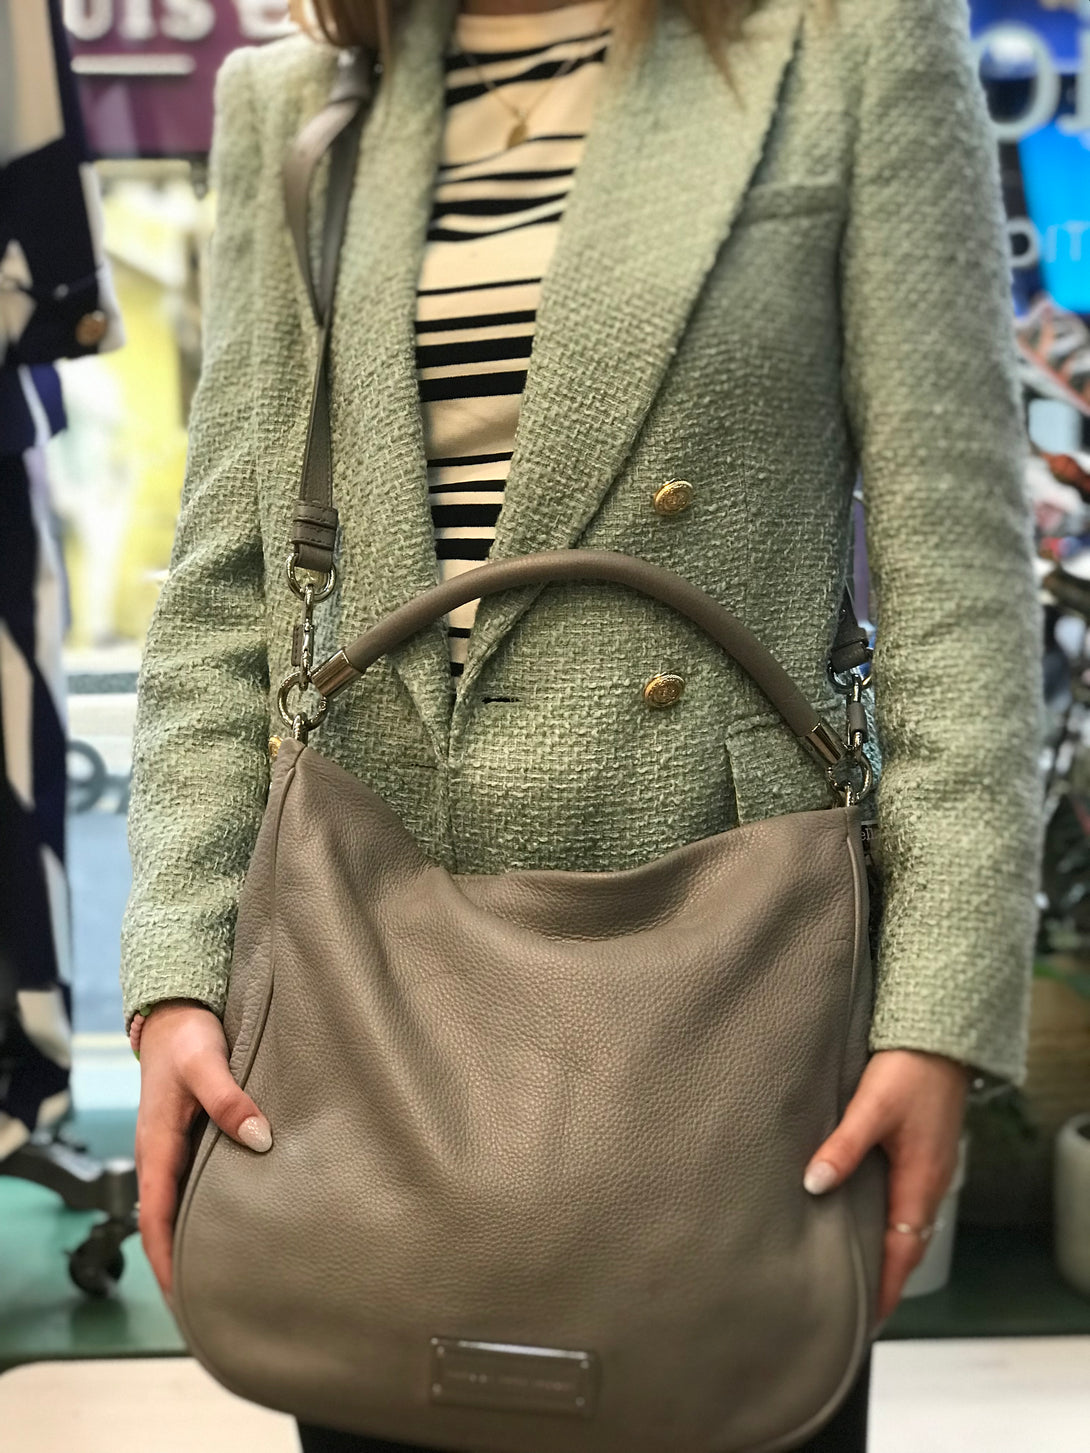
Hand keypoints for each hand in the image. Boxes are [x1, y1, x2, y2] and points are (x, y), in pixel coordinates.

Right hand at [134, 1000, 272, 1298]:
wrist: (178, 1012)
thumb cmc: (188, 1037)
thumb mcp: (207, 1064)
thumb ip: (229, 1099)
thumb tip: (257, 1138)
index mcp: (156, 1146)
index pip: (156, 1216)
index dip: (165, 1257)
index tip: (182, 1293)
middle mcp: (161, 1154)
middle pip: (167, 1220)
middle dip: (181, 1260)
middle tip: (212, 1299)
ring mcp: (175, 1148)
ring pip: (181, 1203)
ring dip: (195, 1235)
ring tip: (227, 1271)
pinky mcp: (191, 1137)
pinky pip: (194, 1183)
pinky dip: (206, 1207)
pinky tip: (233, 1218)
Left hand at [802, 1048, 970, 1321]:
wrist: (939, 1033)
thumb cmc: (909, 1069)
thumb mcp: (872, 1108)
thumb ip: (843, 1147)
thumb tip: (814, 1185)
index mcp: (921, 1180)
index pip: (904, 1251)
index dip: (886, 1287)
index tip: (865, 1318)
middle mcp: (930, 1180)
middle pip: (908, 1242)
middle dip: (885, 1275)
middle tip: (854, 1302)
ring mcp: (929, 1166)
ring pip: (908, 1220)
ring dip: (886, 1246)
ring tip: (856, 1267)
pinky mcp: (922, 1149)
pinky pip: (907, 1198)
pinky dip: (890, 1218)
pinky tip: (864, 1213)